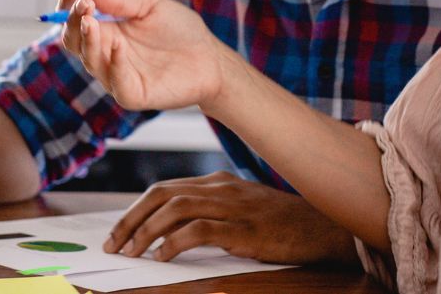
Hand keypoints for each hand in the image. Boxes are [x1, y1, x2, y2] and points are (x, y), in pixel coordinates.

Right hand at [59, 0, 238, 111]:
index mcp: (107, 31)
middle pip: (73, 41)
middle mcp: (106, 54)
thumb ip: (117, 0)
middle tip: (84, 4)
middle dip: (72, 21)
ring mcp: (117, 75)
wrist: (211, 58)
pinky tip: (119, 46)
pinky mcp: (133, 94)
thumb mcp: (148, 6)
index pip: (75, 20)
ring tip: (91, 20)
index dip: (68, 4)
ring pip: (90, 61)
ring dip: (87, 40)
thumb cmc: (180, 30)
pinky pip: (116, 82)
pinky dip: (115, 64)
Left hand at [104, 171, 358, 264]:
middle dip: (131, 219)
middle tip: (113, 244)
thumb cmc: (286, 223)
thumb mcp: (245, 210)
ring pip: (174, 210)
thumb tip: (173, 233)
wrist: (326, 227)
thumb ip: (213, 213)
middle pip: (161, 195)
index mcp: (219, 182)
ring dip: (145, 232)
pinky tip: (161, 258)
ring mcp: (232, 207)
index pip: (165, 189)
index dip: (137, 209)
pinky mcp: (243, 229)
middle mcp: (221, 188)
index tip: (119, 232)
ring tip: (130, 253)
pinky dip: (173, 243)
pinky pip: (197, 231)